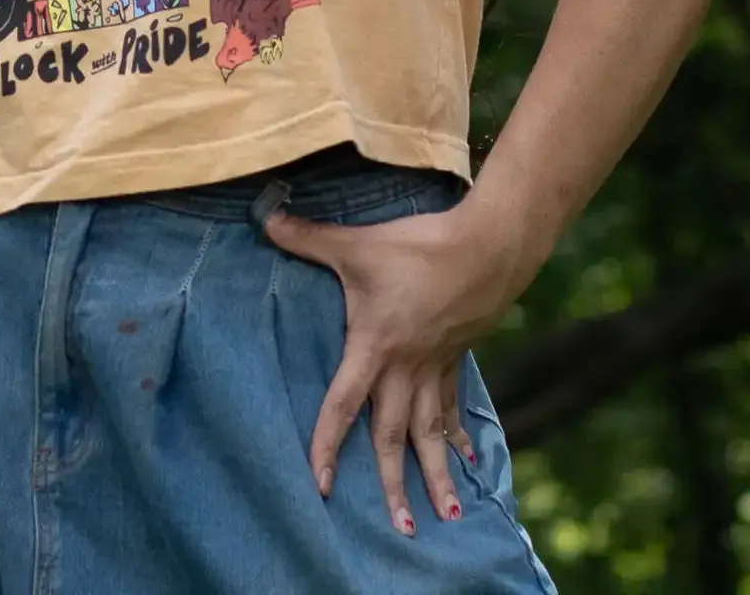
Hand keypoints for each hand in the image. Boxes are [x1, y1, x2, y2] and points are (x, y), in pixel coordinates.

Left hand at [264, 200, 531, 536]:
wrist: (485, 248)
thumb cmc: (416, 247)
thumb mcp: (354, 243)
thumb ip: (306, 238)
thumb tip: (264, 218)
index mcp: (375, 348)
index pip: (343, 405)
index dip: (328, 445)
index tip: (321, 485)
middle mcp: (405, 368)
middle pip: (395, 436)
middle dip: (396, 484)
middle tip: (402, 530)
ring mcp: (435, 366)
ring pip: (431, 431)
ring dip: (438, 473)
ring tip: (448, 515)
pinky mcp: (456, 356)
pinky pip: (452, 404)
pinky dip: (457, 433)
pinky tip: (467, 459)